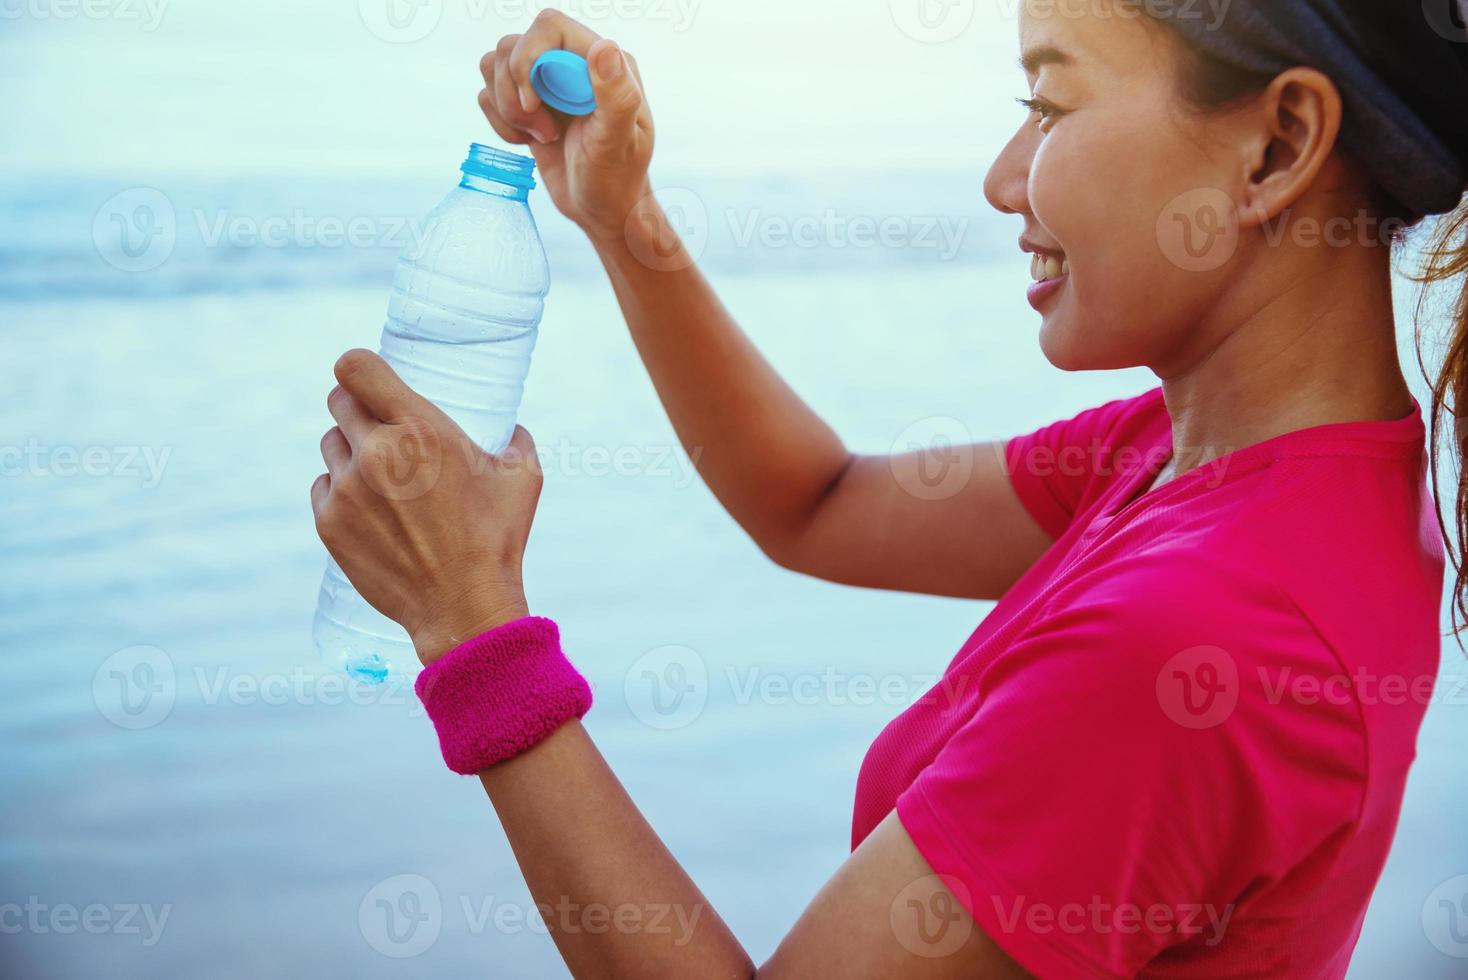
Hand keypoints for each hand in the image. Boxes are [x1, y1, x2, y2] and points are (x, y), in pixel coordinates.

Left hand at [310, 350, 542, 665]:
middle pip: (338, 400)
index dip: (358, 367)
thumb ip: (514, 439)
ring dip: (350, 448)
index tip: (367, 376)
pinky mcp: (329, 523)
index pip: (356, 368)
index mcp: (420, 429)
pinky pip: (322, 486)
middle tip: (380, 426)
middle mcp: (376, 452)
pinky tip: (369, 507)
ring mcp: (347, 489)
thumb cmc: (497, 540)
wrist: (463, 607)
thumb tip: (510, 426)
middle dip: (359, 407)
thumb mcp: (521, 478)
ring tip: (380, 473)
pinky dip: (340, 490)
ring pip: (330, 444)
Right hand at [478, 10, 654, 243]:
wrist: (603, 210)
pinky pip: (488, 96)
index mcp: (603, 63)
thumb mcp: (619, 142)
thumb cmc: (617, 179)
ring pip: (494, 67)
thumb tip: (604, 47)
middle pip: (512, 46)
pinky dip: (501, 124)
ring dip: (507, 109)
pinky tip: (531, 143)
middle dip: (514, 93)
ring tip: (541, 137)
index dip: (528, 57)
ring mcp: (548, 84)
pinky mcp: (528, 106)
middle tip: (544, 132)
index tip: (532, 102)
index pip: (548, 27)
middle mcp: (572, 64)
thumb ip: (616, 94)